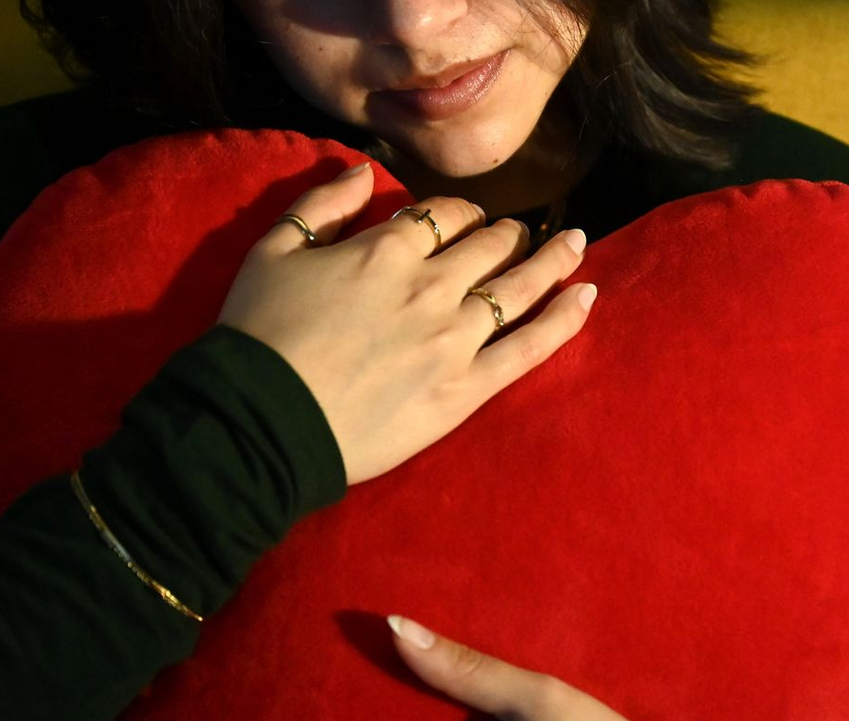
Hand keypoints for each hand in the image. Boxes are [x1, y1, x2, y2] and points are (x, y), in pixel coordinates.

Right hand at [217, 161, 595, 483]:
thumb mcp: (271, 252)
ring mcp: (454, 338)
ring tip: (575, 243)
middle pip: (487, 245)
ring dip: (551, 259)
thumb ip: (319, 205)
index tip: (465, 219)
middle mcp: (430, 285)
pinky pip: (529, 347)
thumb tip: (359, 171)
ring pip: (518, 287)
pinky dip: (564, 319)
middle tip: (520, 233)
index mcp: (386, 250)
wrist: (266, 421)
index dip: (457, 213)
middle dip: (507, 234)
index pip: (439, 216)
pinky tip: (589, 296)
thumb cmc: (259, 337)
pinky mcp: (466, 388)